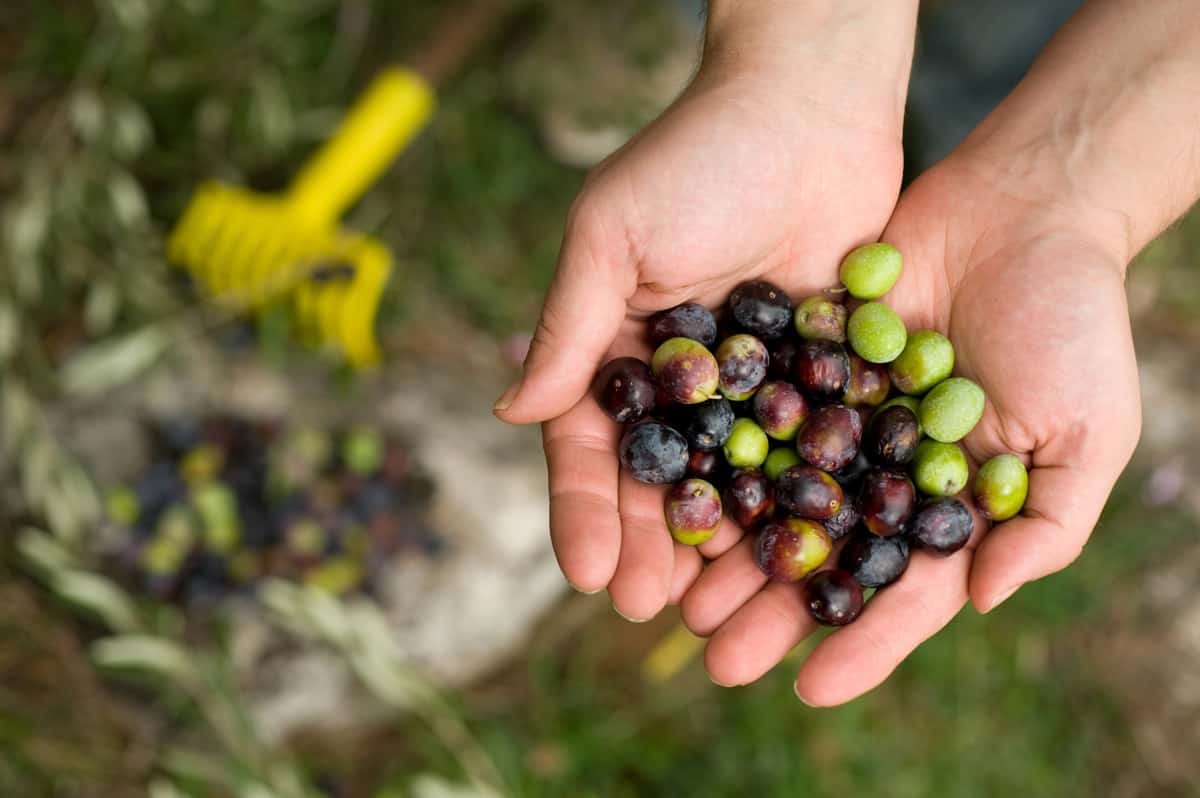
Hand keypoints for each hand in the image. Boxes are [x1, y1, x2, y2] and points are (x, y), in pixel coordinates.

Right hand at [494, 3, 918, 620]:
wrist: (810, 107)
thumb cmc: (697, 158)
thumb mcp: (612, 234)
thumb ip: (568, 326)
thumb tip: (512, 411)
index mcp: (617, 351)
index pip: (591, 446)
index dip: (586, 510)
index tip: (587, 572)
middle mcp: (680, 382)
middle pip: (659, 482)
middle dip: (650, 546)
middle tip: (650, 608)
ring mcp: (751, 389)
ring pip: (730, 485)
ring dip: (720, 548)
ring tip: (716, 611)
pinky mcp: (820, 383)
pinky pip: (804, 457)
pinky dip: (797, 509)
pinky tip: (797, 558)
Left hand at [688, 154, 1140, 704]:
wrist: (1024, 207)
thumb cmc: (1073, 322)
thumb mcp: (1084, 432)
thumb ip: (1044, 524)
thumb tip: (981, 602)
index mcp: (950, 505)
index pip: (905, 591)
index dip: (863, 641)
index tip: (810, 690)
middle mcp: (885, 472)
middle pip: (823, 555)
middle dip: (773, 609)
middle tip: (717, 657)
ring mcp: (841, 420)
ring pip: (776, 498)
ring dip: (732, 549)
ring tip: (680, 598)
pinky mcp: (805, 365)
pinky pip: (757, 418)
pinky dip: (720, 459)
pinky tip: (679, 496)